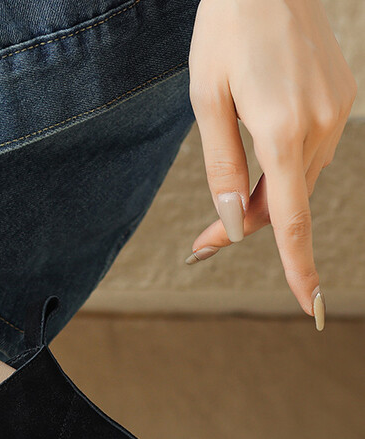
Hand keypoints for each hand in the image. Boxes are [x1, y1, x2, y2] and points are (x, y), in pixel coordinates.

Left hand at [185, 0, 356, 329]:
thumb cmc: (225, 28)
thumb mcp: (205, 99)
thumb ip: (221, 166)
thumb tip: (230, 222)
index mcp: (280, 129)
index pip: (290, 219)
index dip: (298, 267)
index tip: (310, 307)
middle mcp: (317, 124)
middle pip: (284, 204)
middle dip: (244, 226)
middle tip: (201, 244)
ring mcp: (335, 110)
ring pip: (297, 181)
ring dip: (264, 197)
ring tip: (227, 191)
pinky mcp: (341, 98)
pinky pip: (310, 152)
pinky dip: (283, 167)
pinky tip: (259, 143)